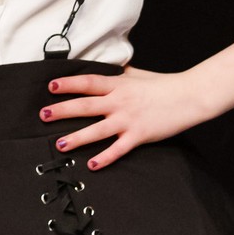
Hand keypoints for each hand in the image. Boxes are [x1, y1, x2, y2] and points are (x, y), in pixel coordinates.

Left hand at [40, 65, 207, 169]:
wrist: (189, 96)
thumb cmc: (165, 85)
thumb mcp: (139, 75)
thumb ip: (120, 75)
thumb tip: (107, 69)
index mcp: (119, 85)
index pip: (88, 82)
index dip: (68, 84)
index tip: (51, 86)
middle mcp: (120, 102)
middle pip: (85, 106)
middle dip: (62, 111)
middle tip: (44, 115)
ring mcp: (128, 120)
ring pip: (96, 130)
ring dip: (77, 138)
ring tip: (60, 144)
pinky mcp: (138, 135)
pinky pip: (118, 149)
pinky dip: (105, 158)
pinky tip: (92, 164)